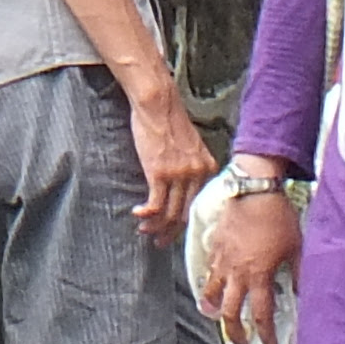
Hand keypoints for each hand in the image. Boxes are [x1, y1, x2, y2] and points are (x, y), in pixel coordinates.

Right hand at [121, 77, 212, 243]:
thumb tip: (181, 184)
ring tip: (145, 231)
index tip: (174, 229)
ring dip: (156, 226)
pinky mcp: (160, 173)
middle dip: (171, 231)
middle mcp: (197, 174)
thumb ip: (190, 165)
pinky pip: (155, 204)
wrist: (158, 103)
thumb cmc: (169, 119)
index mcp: (207, 168)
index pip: (198, 204)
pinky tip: (137, 215)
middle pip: (185, 213)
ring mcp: (179, 175)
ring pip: (169, 212)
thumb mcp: (190, 145)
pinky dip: (146, 214)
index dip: (185, 221)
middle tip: (159, 240)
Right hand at [200, 177, 299, 343]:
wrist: (255, 190)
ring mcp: (223, 261)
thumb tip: (300, 292)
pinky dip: (209, 285)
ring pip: (212, 295)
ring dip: (215, 312)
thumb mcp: (296, 247)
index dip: (266, 337)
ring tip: (217, 319)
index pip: (261, 316)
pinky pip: (208, 272)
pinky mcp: (215, 247)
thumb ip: (297, 273)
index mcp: (259, 276)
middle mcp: (237, 273)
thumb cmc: (278, 218)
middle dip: (236, 335)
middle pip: (231, 313)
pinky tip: (212, 289)